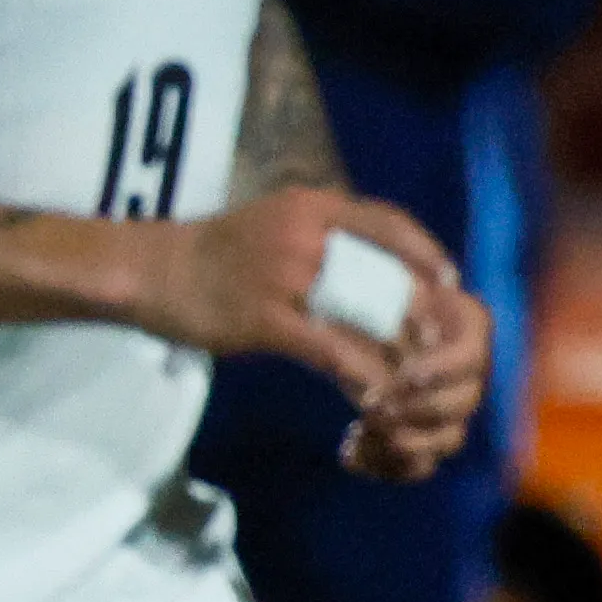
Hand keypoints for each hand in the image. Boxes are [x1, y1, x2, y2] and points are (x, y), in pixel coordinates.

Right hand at [131, 188, 454, 406]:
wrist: (152, 270)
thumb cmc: (215, 254)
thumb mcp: (275, 226)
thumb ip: (320, 239)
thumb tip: (369, 264)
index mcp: (311, 207)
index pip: (387, 221)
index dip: (424, 251)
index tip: (450, 278)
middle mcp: (304, 234)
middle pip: (383, 271)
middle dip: (415, 309)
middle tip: (437, 340)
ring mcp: (284, 275)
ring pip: (362, 313)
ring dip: (392, 348)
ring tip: (412, 376)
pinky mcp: (264, 317)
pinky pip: (328, 348)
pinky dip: (357, 373)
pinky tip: (372, 395)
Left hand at [340, 263, 492, 483]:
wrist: (332, 310)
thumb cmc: (358, 279)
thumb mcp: (376, 258)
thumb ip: (408, 253)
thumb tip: (446, 279)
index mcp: (460, 324)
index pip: (474, 351)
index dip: (445, 368)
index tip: (405, 374)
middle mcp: (463, 368)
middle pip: (466, 402)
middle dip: (419, 410)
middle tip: (373, 406)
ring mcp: (445, 405)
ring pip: (449, 440)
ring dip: (406, 444)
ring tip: (360, 433)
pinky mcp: (420, 436)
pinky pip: (420, 465)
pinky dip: (386, 466)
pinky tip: (349, 453)